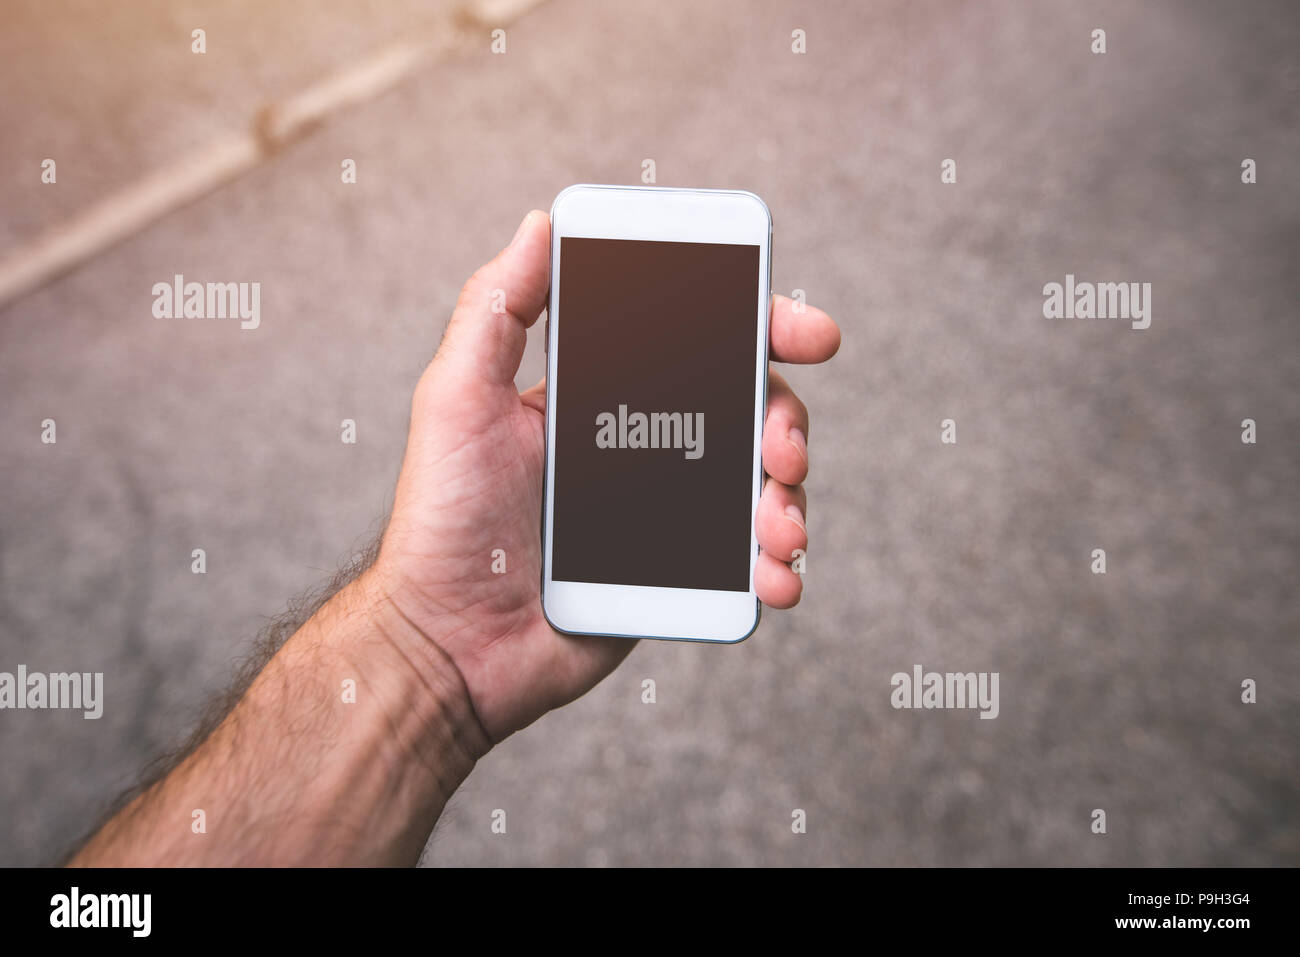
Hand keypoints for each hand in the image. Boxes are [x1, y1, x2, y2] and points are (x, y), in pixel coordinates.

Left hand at [373, 210, 840, 742]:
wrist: (448, 643)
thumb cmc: (442, 520)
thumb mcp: (456, 399)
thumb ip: (497, 310)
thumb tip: (542, 224)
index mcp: (604, 394)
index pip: (696, 342)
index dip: (760, 326)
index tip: (802, 329)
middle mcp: (644, 446)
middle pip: (749, 411)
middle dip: (788, 419)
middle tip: (783, 449)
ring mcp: (666, 513)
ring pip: (760, 485)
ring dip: (790, 497)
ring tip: (779, 526)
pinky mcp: (676, 575)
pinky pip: (746, 562)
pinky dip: (776, 565)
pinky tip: (775, 576)